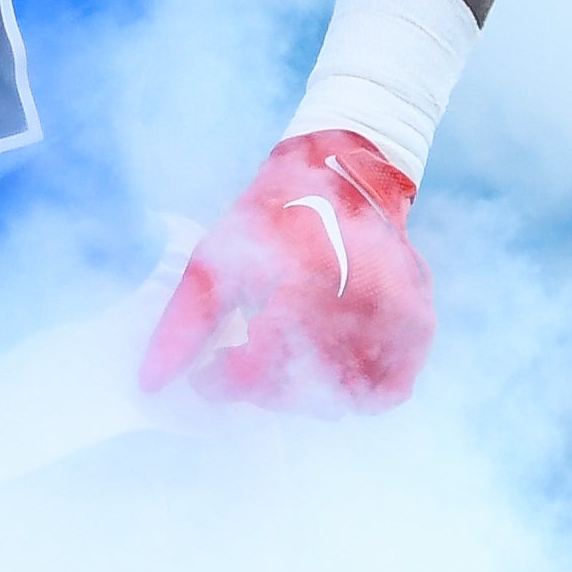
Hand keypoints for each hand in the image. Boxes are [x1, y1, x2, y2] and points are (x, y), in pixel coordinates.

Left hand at [140, 132, 430, 412]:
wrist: (345, 173)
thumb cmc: (272, 216)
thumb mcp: (216, 258)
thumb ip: (184, 324)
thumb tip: (151, 383)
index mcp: (302, 277)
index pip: (257, 370)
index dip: (224, 384)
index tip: (208, 376)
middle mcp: (359, 299)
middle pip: (302, 392)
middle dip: (262, 389)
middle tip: (246, 364)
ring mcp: (397, 314)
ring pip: (344, 398)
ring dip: (307, 394)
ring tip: (286, 356)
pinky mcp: (419, 324)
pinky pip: (386, 390)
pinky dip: (355, 390)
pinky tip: (328, 363)